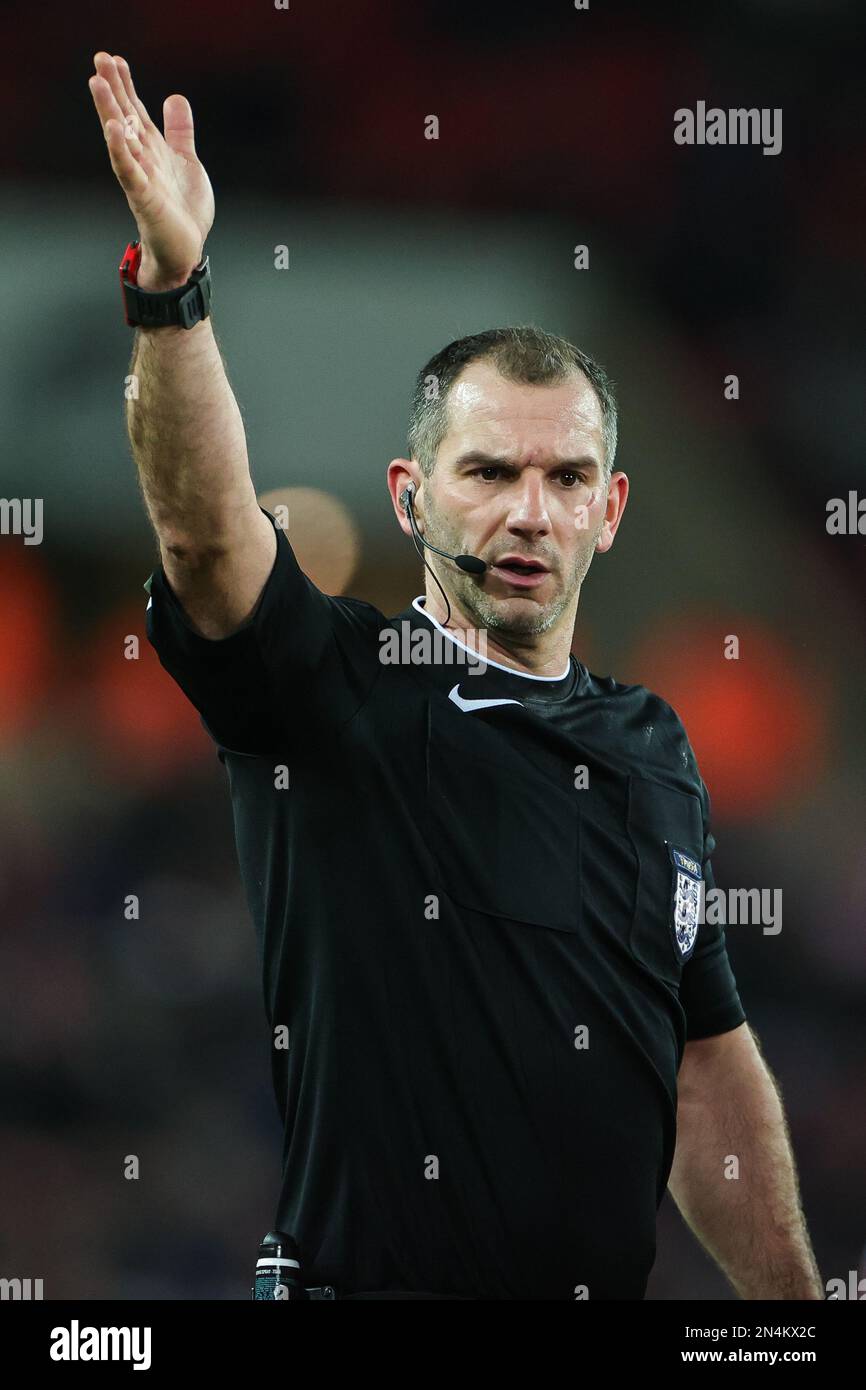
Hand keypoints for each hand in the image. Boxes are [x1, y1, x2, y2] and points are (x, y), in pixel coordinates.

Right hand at [88, 52, 214, 289]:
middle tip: (99, 58)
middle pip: (125, 117)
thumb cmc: (183, 210)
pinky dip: (121, 151)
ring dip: (109, 111)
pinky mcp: (144, 198)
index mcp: (152, 149)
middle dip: (112, 89)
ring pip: (121, 140)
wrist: (185, 250)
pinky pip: (129, 172)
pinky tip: (115, 130)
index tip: (115, 59)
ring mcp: (141, 178)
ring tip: (96, 83)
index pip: (136, 110)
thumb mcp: (186, 161)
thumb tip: (175, 97)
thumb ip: (179, 131)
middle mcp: (143, 159)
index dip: (126, 85)